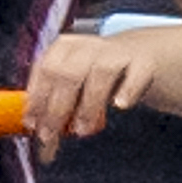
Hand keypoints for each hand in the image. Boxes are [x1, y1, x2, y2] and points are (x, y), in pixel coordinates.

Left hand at [23, 29, 159, 153]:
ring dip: (88, 104)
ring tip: (83, 129)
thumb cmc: (105, 74)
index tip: (33, 123)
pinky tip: (120, 105)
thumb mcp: (78, 83)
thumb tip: (40, 136)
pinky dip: (127, 90)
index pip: (46, 69)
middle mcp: (92, 47)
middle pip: (68, 72)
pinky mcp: (146, 62)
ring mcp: (119, 53)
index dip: (37, 98)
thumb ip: (59, 104)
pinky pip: (136, 74)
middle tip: (51, 134)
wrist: (149, 54)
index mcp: (68, 48)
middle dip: (56, 107)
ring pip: (100, 73)